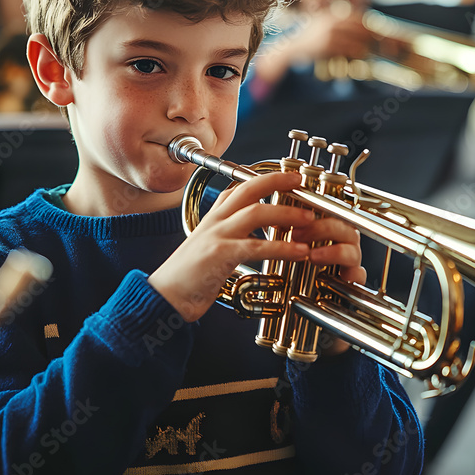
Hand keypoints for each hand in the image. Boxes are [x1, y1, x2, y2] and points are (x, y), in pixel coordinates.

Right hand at [149, 172, 316, 321]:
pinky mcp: (219, 255)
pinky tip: (299, 252)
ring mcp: (216, 236)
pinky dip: (282, 247)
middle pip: (249, 189)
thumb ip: (229, 238)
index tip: (287, 177)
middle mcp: (215, 221)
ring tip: (310, 219)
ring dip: (287, 214)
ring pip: (256, 213)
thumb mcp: (209, 250)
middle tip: (301, 182)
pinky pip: (256, 245)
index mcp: (213, 219)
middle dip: (278, 181)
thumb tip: (254, 236)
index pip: (239, 188)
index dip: (265, 179)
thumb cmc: (188, 279)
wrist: (165, 298)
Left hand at [290, 218, 365, 356]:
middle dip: (321, 225)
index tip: (289, 211)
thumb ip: (281, 235)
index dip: (311, 207)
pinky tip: (326, 276)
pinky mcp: (354, 285)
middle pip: (343, 223)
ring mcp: (350, 263)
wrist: (306, 319)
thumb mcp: (285, 255)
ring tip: (312, 256)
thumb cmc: (297, 283)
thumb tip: (264, 215)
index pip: (326, 210)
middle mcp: (342, 243)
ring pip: (353, 246)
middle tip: (298, 233)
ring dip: (333, 249)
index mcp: (326, 231)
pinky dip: (346, 273)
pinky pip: (359, 275)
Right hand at [293, 10, 373, 62]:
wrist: (295, 46)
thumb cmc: (311, 36)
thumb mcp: (323, 22)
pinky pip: (348, 49)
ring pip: (356, 40)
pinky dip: (356, 53)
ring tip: (367, 49)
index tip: (374, 30)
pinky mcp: (328, 46)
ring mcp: (330, 34)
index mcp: (332, 15)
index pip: (357, 17)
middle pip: (359, 27)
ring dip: (364, 45)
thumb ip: (338, 21)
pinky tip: (358, 54)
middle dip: (369, 35)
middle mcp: (332, 22)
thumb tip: (358, 23)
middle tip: (375, 41)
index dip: (368, 24)